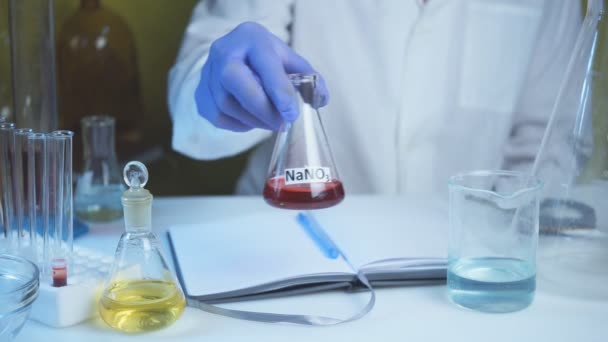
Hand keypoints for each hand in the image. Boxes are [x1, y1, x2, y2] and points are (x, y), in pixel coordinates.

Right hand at [195, 21, 328, 131]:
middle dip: (262, 108)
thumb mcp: (288, 60)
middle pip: (235, 81)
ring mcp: (207, 72)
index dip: (280, 92)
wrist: (235, 58)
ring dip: (253, 120)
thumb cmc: (266, 60)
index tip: (293, 113)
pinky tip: (252, 121)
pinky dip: (238, 124)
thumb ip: (308, 78)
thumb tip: (320, 99)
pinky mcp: (200, 93)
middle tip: (281, 123)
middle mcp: (223, 50)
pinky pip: (218, 116)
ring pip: (225, 103)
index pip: (264, 64)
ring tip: (271, 123)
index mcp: (250, 37)